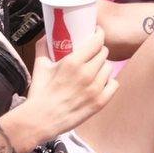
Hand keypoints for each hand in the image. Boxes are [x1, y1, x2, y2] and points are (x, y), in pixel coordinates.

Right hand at [25, 27, 117, 141]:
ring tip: (95, 70)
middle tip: (92, 54)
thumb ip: (43, 48)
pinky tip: (100, 83)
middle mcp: (87, 73)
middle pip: (104, 54)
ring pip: (109, 68)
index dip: (99, 34)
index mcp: (73, 62)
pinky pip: (114, 85)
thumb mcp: (40, 66)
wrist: (40, 120)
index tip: (97, 32)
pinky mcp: (100, 102)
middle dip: (99, 51)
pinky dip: (108, 82)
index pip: (97, 41)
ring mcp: (95, 89)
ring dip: (103, 67)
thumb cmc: (40, 93)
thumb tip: (46, 37)